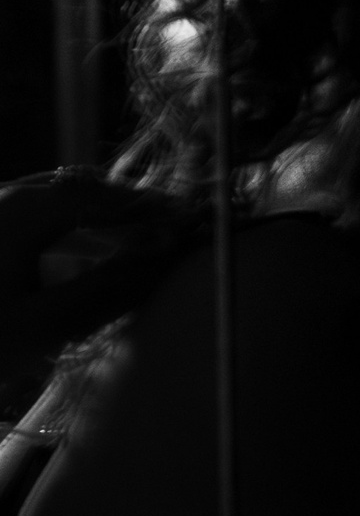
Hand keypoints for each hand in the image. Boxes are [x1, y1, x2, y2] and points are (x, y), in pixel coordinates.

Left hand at [0, 171, 188, 393]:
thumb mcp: (42, 327)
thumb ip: (105, 291)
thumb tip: (158, 261)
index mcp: (21, 211)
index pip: (100, 195)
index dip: (148, 208)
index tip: (186, 224)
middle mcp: (1, 199)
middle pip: (74, 189)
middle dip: (122, 208)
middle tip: (162, 236)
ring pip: (47, 200)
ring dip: (92, 219)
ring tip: (126, 248)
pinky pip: (25, 216)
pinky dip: (61, 230)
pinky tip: (71, 262)